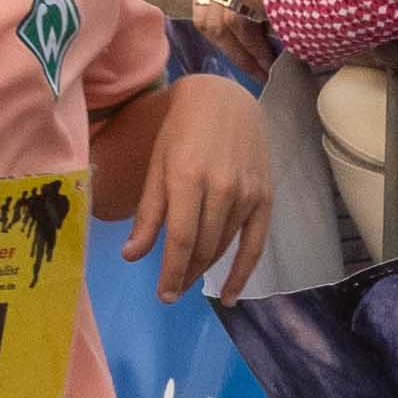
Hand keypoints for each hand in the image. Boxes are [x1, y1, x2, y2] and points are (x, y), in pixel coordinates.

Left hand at [124, 72, 273, 299]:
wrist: (225, 102)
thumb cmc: (179, 133)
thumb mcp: (155, 168)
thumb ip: (148, 214)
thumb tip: (132, 256)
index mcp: (188, 179)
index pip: (181, 239)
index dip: (171, 271)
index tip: (161, 294)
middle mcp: (222, 188)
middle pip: (204, 247)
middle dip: (185, 274)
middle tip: (168, 292)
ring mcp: (248, 193)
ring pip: (225, 246)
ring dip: (206, 271)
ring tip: (186, 285)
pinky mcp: (266, 197)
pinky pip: (256, 243)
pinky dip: (243, 272)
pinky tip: (230, 294)